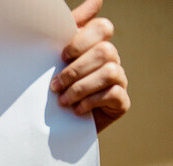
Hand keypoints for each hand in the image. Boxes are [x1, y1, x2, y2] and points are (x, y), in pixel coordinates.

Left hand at [51, 0, 129, 131]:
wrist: (54, 126)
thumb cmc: (54, 87)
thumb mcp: (54, 59)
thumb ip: (71, 28)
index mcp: (95, 45)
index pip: (102, 28)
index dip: (82, 40)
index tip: (62, 56)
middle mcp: (111, 60)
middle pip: (105, 51)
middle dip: (76, 70)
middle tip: (55, 86)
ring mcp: (119, 80)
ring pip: (110, 71)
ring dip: (81, 87)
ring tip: (63, 100)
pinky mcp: (121, 102)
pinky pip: (114, 93)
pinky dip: (91, 101)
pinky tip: (77, 110)